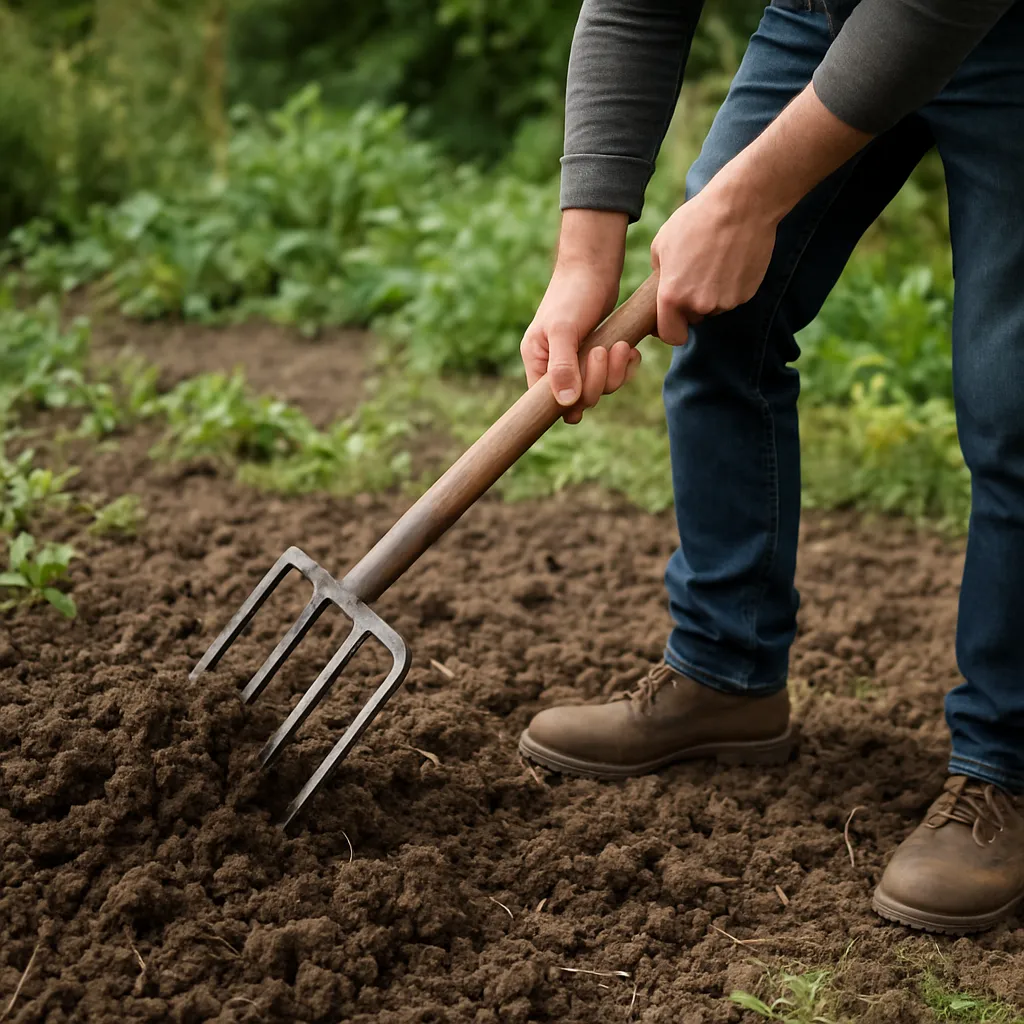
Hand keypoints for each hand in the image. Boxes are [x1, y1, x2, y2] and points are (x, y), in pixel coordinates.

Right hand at [521, 210, 639, 424]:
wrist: (594, 266)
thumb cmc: (573, 293)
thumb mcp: (563, 329)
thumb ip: (562, 366)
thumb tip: (566, 403)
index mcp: (537, 361)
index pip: (547, 402)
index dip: (567, 403)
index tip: (584, 389)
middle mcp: (554, 365)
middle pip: (578, 399)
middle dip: (597, 380)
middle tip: (603, 351)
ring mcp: (577, 361)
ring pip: (599, 389)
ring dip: (614, 372)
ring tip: (621, 347)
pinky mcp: (597, 355)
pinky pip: (613, 377)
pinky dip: (624, 367)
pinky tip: (629, 350)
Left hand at [650, 83, 871, 345]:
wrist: (741, 205)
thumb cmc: (696, 220)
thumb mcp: (662, 244)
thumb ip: (659, 275)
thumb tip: (662, 288)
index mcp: (672, 296)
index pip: (671, 336)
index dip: (671, 329)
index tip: (674, 321)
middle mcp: (699, 305)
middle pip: (694, 319)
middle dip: (692, 305)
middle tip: (695, 274)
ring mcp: (725, 302)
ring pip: (714, 308)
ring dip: (712, 293)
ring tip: (714, 261)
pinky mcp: (746, 294)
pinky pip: (733, 297)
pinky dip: (730, 285)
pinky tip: (731, 260)